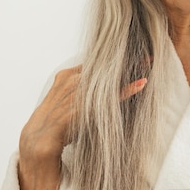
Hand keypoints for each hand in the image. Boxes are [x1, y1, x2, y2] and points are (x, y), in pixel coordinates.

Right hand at [17, 66, 146, 189]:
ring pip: (111, 77)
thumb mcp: (62, 95)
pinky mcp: (88, 106)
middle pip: (105, 65)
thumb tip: (90, 81)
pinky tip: (142, 83)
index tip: (129, 51)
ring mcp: (81, 92)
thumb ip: (75, 85)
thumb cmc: (53, 118)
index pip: (95, 61)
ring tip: (149, 63)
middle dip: (127, 60)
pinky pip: (114, 94)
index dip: (113, 57)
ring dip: (132, 69)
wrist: (40, 137)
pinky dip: (129, 88)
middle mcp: (74, 80)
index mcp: (67, 75)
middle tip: (147, 55)